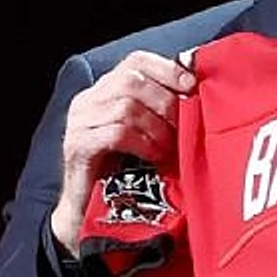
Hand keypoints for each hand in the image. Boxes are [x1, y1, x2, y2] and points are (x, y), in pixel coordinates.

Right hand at [50, 51, 195, 246]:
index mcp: (104, 90)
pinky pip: (117, 133)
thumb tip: (198, 89)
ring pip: (126, 106)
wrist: (87, 215)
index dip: (167, 69)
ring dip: (157, 127)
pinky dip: (143, 143)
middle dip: (166, 102)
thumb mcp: (147, 135)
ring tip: (170, 146)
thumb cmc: (124, 174)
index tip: (192, 85)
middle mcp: (88, 100)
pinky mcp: (77, 146)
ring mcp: (79, 122)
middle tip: (183, 127)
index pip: (136, 61)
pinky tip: (155, 156)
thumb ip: (162, 111)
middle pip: (132, 81)